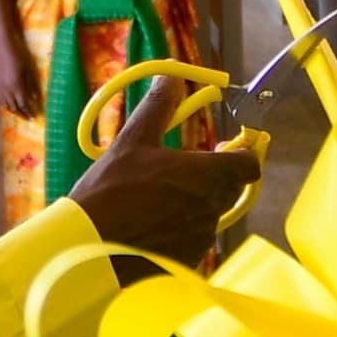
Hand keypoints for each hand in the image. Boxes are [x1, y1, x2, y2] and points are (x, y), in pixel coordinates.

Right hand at [0, 25, 39, 118]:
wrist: (2, 46)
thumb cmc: (18, 54)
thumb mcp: (28, 69)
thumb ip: (31, 85)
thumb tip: (34, 98)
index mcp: (17, 86)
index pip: (24, 104)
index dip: (29, 112)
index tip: (34, 117)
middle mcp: (7, 89)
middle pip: (14, 107)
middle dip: (21, 114)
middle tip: (28, 117)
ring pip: (5, 104)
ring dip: (13, 111)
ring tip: (19, 113)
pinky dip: (5, 104)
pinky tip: (9, 105)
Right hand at [66, 76, 256, 269]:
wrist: (88, 249)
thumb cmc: (111, 190)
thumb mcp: (133, 140)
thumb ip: (159, 105)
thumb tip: (172, 75)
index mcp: (206, 175)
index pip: (249, 165)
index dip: (242, 154)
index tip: (225, 147)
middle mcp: (211, 208)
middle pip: (229, 188)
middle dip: (213, 176)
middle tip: (182, 169)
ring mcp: (201, 238)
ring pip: (209, 214)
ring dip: (193, 203)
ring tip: (156, 199)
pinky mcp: (188, 261)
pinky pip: (194, 239)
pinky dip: (180, 229)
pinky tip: (150, 225)